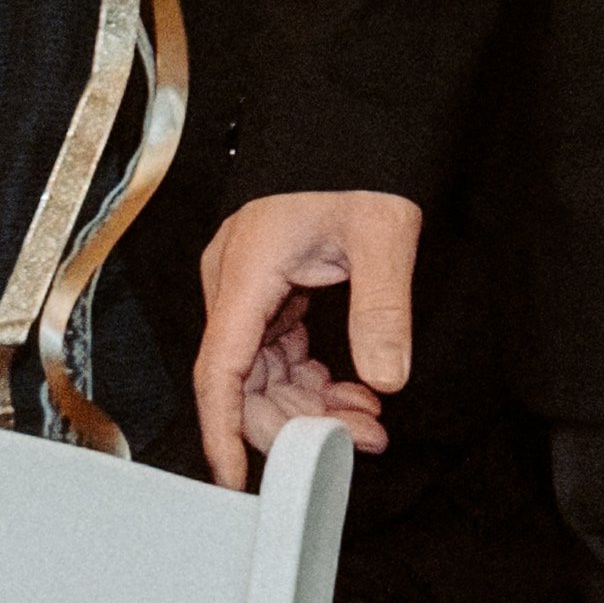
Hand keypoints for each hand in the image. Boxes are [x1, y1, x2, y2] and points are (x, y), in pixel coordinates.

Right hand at [192, 188, 419, 488]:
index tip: (235, 479)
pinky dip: (314, 379)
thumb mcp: (383, 231)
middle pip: (244, 381)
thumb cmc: (356, 161)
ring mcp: (251, 288)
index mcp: (246, 269)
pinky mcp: (271, 291)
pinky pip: (281, 353)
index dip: (224, 430)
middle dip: (297, 421)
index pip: (219, 370)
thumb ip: (382, 307)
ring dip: (312, 404)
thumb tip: (384, 378)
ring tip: (369, 420)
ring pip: (265, 373)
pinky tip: (355, 392)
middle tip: (359, 439)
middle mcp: (236, 283)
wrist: (352, 123)